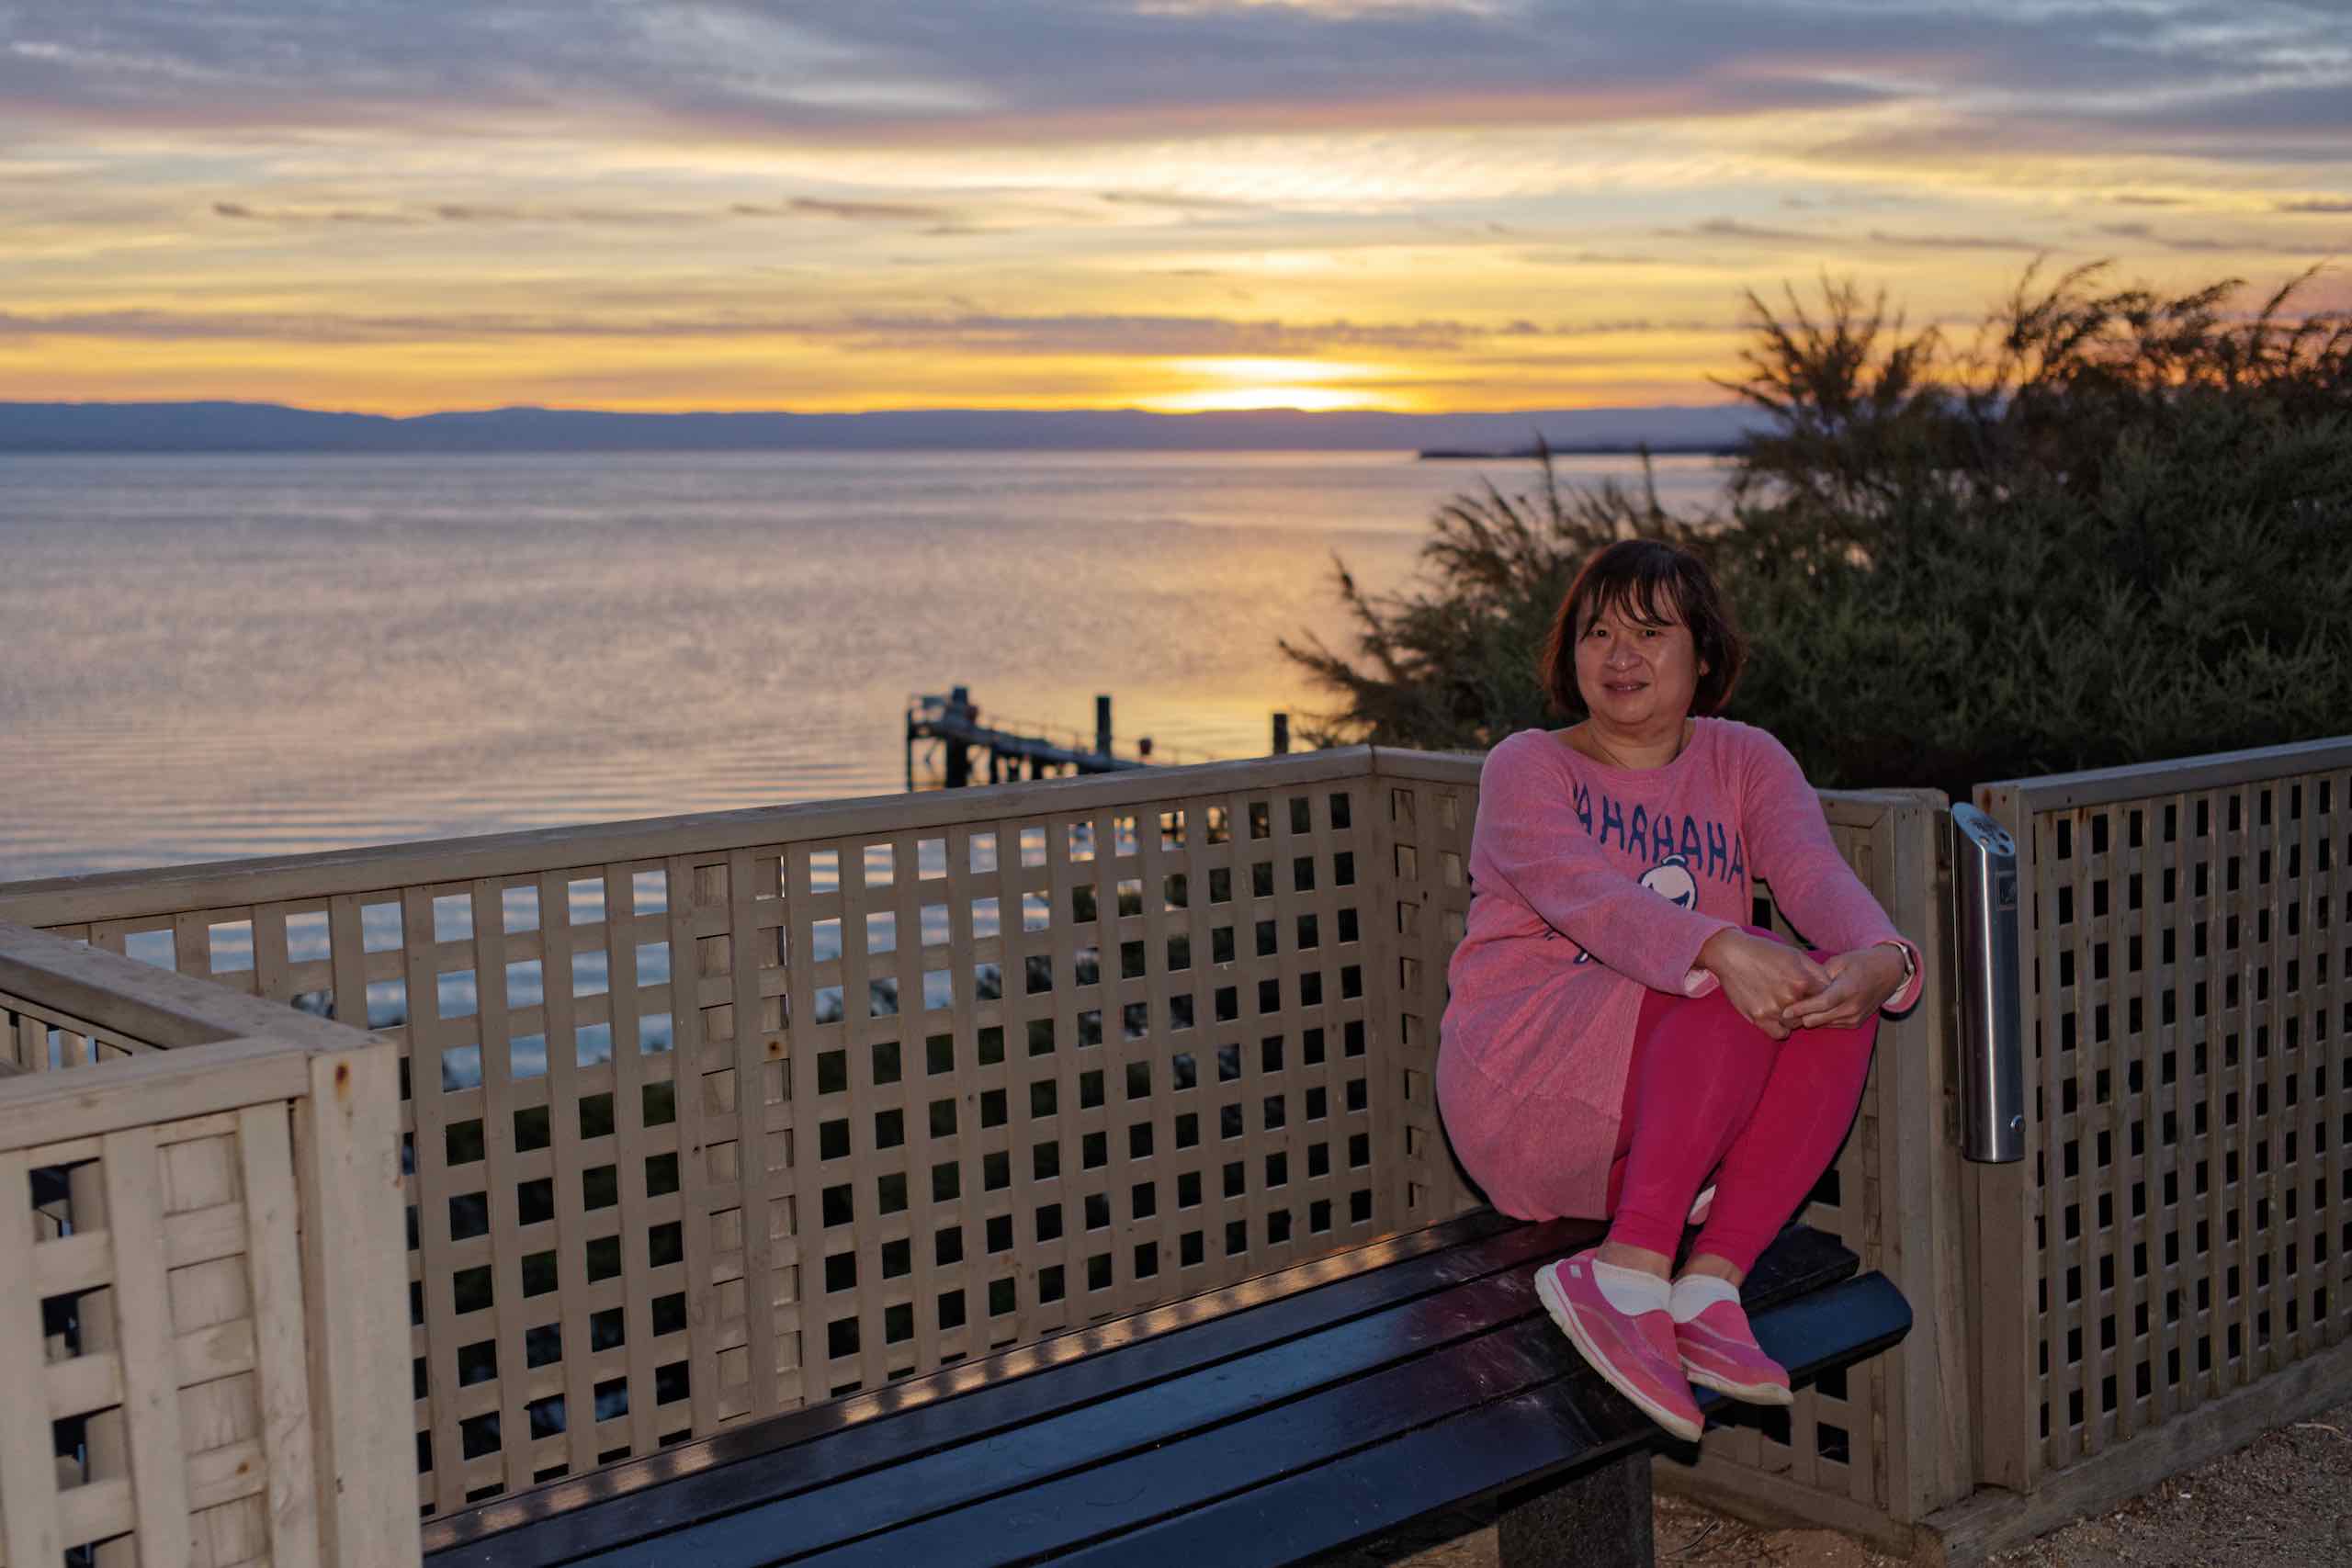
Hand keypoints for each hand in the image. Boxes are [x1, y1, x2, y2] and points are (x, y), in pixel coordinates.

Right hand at [1698, 928, 1829, 1041]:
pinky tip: (1778, 1017)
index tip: (1815, 994)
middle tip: (1799, 999)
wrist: (1731, 955)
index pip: (1826, 999)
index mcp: (1803, 981)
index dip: (1822, 997)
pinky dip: (1782, 1028)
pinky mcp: (1759, 1018)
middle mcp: (1790, 998)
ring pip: (1797, 1025)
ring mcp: (1774, 1010)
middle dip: (1809, 1008)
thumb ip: (1817, 971)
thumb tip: (1832, 986)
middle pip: (1813, 1014)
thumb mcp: (1795, 955)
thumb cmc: (1764, 952)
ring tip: (1785, 1004)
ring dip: (1795, 1018)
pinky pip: (1780, 1034)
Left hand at [1781, 946, 1908, 1030]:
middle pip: (1817, 1019)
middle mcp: (1852, 1007)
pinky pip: (1830, 1025)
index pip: (1821, 1004)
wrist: (1888, 972)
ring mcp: (1855, 1018)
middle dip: (1799, 1017)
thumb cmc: (1861, 963)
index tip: (1784, 1011)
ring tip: (1796, 1009)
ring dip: (1808, 1019)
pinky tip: (1812, 1010)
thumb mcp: (1839, 961)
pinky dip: (1820, 1019)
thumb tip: (1798, 985)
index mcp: (1848, 989)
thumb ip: (1819, 975)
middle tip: (1784, 1010)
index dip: (1801, 1009)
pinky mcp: (1855, 1024)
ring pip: (1821, 1025)